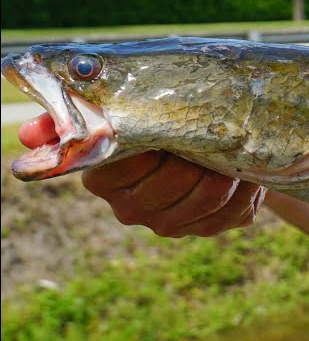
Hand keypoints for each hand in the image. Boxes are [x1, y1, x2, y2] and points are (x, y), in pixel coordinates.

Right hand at [19, 114, 263, 237]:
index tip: (170, 119)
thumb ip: (78, 116)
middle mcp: (132, 209)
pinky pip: (233, 209)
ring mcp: (170, 224)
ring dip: (225, 167)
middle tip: (211, 128)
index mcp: (103, 179)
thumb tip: (31, 136)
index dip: (152, 139)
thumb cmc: (163, 121)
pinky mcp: (208, 228)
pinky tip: (243, 169)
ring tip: (230, 146)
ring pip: (208, 195)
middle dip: (196, 151)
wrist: (214, 147)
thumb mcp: (127, 112)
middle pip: (173, 180)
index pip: (122, 161)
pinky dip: (245, 186)